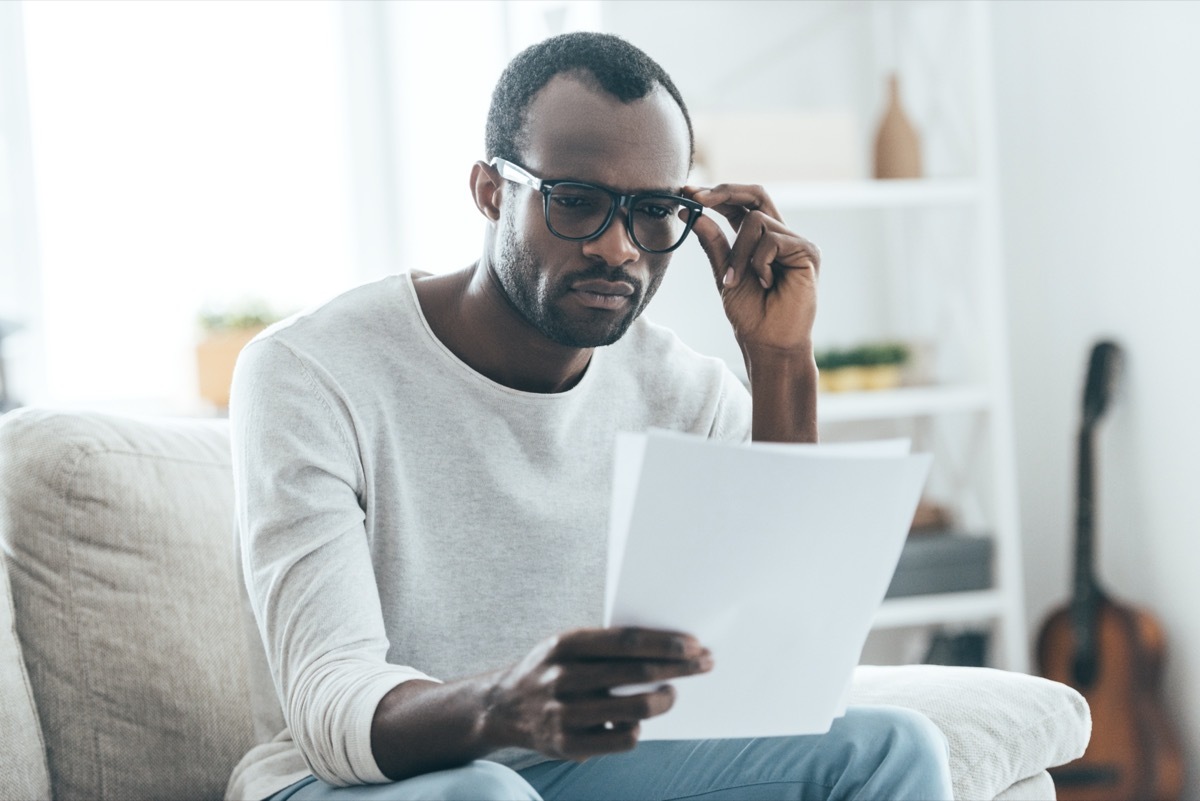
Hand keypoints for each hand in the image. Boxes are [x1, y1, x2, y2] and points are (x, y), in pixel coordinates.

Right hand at [482, 627, 711, 759]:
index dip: (664, 643)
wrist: (502, 707)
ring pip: (635, 709)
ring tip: (671, 694)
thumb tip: (664, 647)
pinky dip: (637, 729)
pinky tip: (636, 721)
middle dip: (679, 667)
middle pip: (636, 672)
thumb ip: (605, 646)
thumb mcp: (566, 645)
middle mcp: (562, 677)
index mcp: (565, 644)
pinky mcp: (567, 745)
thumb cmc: (550, 670)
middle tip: (704, 664)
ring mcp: (564, 713)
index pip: (626, 641)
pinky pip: (622, 739)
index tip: (694, 644)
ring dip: (664, 700)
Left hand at [684, 184, 819, 354]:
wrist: (768, 343)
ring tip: (737, 280)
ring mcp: (796, 243)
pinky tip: (766, 283)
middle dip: (724, 192)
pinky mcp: (807, 251)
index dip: (717, 195)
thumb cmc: (751, 314)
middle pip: (756, 195)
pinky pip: (771, 240)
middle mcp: (781, 236)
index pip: (742, 205)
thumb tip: (691, 214)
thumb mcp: (724, 274)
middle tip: (697, 197)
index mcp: (762, 240)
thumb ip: (713, 243)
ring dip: (738, 252)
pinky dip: (759, 263)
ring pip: (756, 221)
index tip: (688, 193)